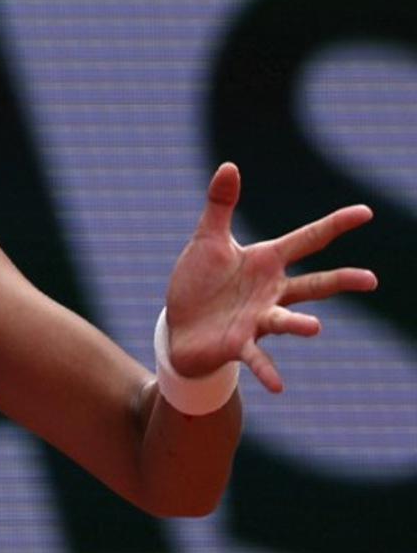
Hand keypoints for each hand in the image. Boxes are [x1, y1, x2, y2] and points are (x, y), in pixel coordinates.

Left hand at [164, 162, 375, 392]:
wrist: (180, 328)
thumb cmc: (199, 283)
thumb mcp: (207, 240)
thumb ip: (220, 205)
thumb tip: (229, 165)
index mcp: (266, 262)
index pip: (307, 240)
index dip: (334, 226)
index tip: (365, 212)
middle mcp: (270, 292)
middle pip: (312, 285)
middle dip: (340, 281)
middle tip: (371, 280)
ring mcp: (257, 320)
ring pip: (284, 320)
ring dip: (298, 325)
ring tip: (315, 329)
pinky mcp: (238, 344)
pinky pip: (256, 357)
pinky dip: (267, 371)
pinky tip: (279, 387)